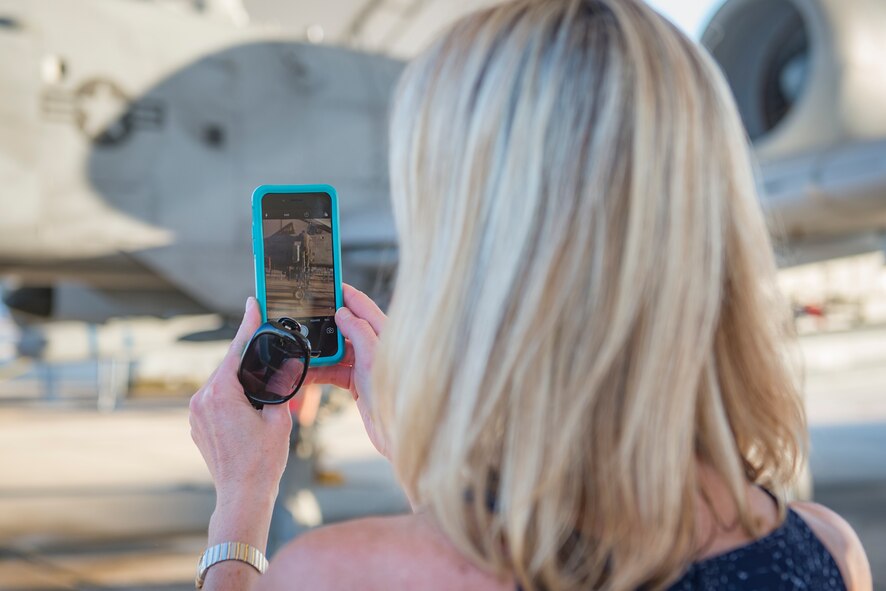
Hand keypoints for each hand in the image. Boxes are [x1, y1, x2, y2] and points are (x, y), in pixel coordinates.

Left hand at [189, 297, 292, 502]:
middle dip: (247, 355)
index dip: (247, 324)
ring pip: (221, 382)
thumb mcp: (278, 418)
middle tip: (265, 340)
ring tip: (261, 379)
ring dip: (240, 377)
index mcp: (221, 393)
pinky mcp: (197, 425)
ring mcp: (196, 413)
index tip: (252, 304)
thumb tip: (282, 368)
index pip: (236, 349)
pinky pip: (215, 398)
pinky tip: (248, 401)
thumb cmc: (261, 461)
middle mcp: (202, 399)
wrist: (242, 495)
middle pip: (228, 365)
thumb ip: (277, 387)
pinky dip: (231, 394)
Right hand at [306, 284, 387, 458]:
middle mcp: (376, 347)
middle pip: (346, 327)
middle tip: (302, 316)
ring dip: (318, 351)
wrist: (398, 434)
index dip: (344, 293)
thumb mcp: (374, 357)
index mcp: (385, 334)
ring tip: (297, 347)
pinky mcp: (358, 384)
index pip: (362, 305)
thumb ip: (359, 331)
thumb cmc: (395, 395)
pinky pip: (334, 371)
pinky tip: (303, 372)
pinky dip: (319, 371)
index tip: (326, 283)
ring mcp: (366, 366)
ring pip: (337, 350)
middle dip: (324, 323)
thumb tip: (343, 312)